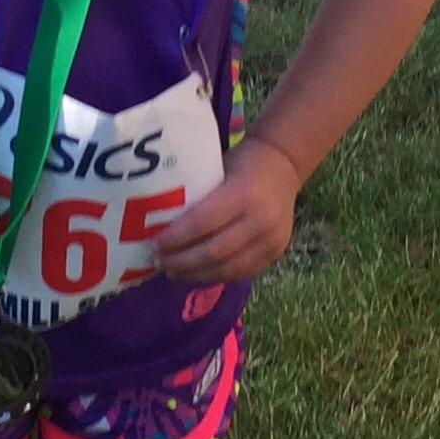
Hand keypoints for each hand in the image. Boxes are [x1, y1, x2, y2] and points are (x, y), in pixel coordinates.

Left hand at [152, 135, 300, 282]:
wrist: (285, 164)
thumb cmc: (242, 162)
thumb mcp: (217, 169)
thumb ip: (197, 197)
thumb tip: (159, 223)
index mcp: (244, 193)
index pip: (203, 222)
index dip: (176, 238)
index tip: (154, 244)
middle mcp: (261, 220)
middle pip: (214, 251)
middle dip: (182, 261)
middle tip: (159, 262)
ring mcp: (272, 240)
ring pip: (228, 268)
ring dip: (196, 274)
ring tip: (173, 272)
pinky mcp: (277, 253)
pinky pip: (242, 272)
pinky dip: (216, 276)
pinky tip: (197, 274)